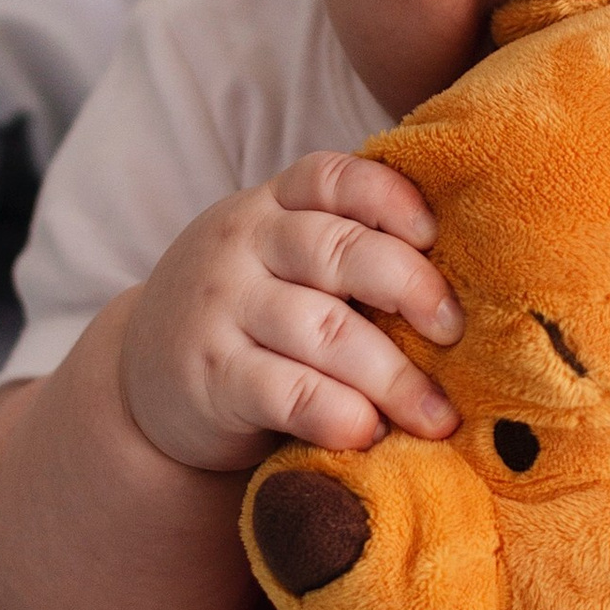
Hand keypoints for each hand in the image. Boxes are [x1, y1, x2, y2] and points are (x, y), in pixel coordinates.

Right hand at [117, 155, 464, 473]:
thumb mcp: (281, 260)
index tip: (435, 237)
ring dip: (392, 375)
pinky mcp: (211, 375)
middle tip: (456, 333)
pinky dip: (336, 411)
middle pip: (338, 250)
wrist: (143, 375)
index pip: (333, 177)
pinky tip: (368, 431)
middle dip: (410, 289)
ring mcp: (222, 307)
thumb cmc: (251, 313)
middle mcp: (244, 244)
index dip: (390, 198)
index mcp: (274, 204)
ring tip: (437, 415)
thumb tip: (466, 290)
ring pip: (322, 329)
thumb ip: (346, 253)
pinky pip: (284, 391)